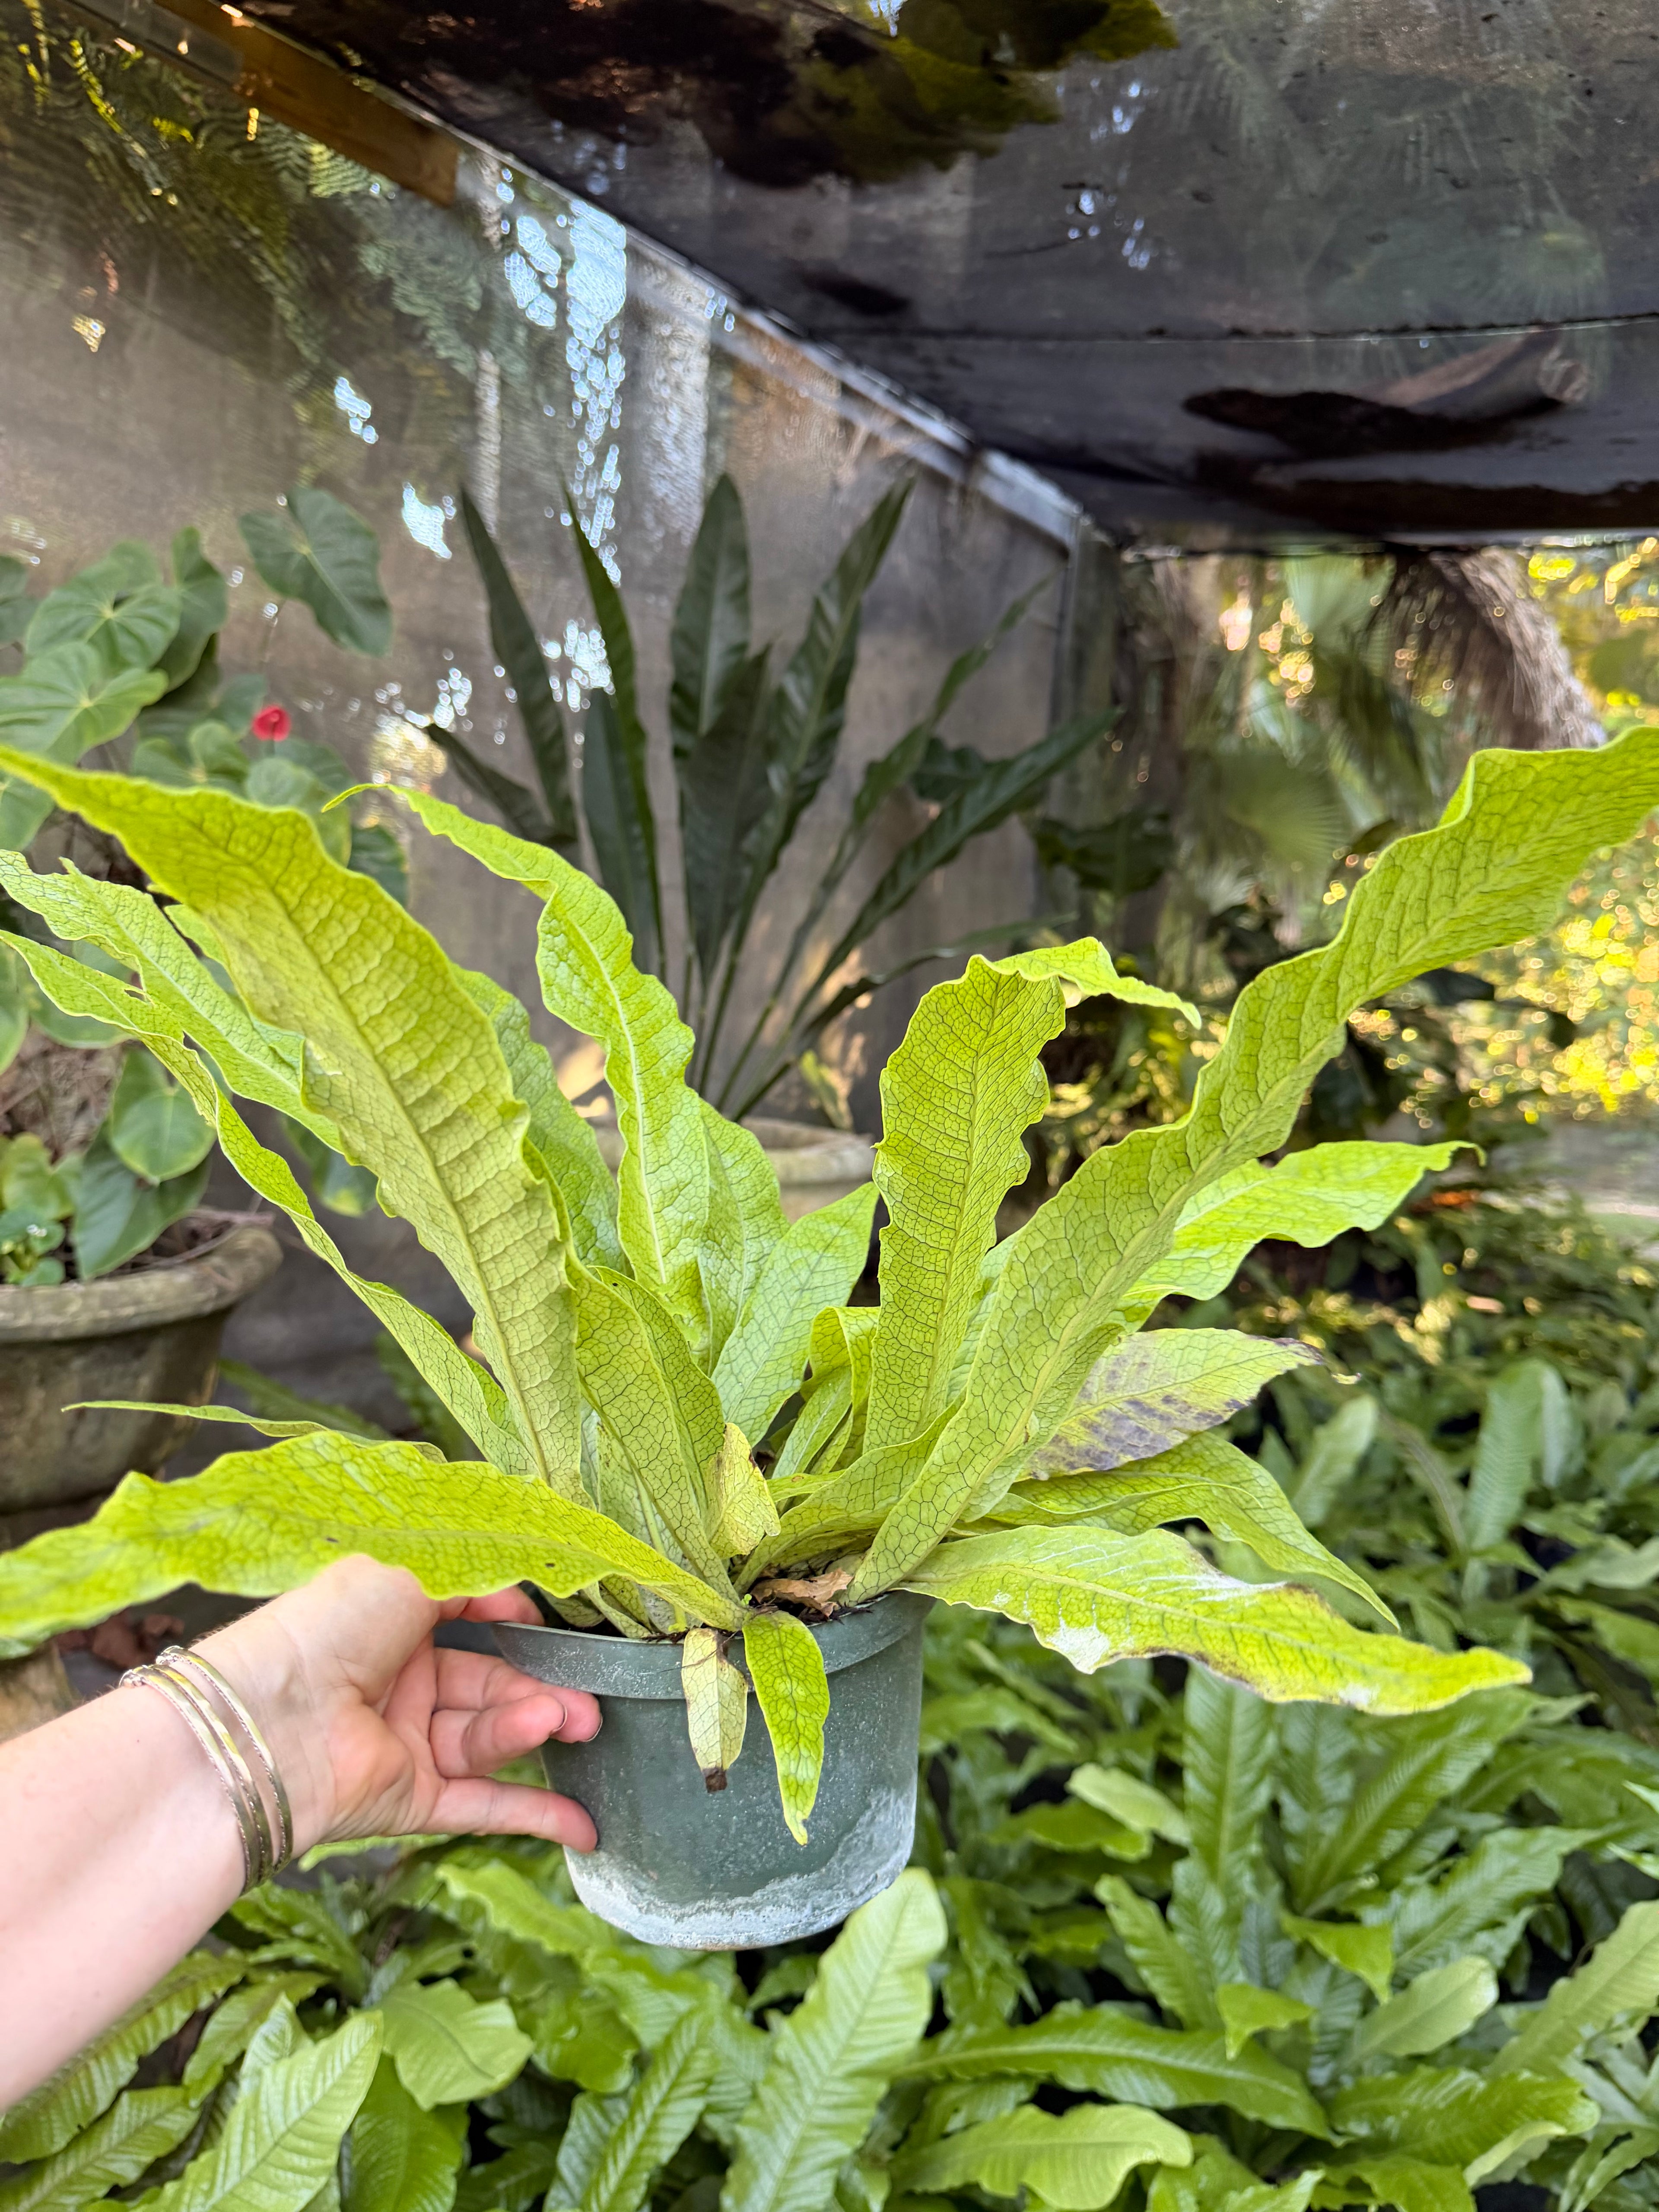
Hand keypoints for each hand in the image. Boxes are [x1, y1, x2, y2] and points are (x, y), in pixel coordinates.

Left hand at [195, 1556, 600, 1857]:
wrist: (271, 1725)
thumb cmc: (330, 1629)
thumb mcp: (407, 1572)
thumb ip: (474, 1578)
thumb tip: (522, 1598)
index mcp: (395, 1623)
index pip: (475, 1624)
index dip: (520, 1626)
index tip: (560, 1629)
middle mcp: (402, 1682)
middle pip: (492, 1686)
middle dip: (544, 1691)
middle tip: (587, 1705)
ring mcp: (407, 1744)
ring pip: (489, 1740)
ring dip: (533, 1732)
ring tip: (568, 1724)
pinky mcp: (410, 1802)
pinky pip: (483, 1806)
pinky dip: (534, 1816)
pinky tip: (585, 1825)